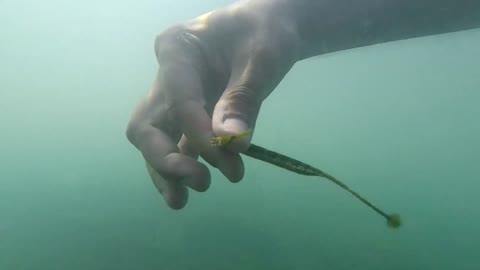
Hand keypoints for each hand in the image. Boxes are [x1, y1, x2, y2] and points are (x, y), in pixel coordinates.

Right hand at [126, 2, 299, 208]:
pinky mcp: (187, 114)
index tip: (227, 160)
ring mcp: (173, 97)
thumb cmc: (265, 32)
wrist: (268, 28)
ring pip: (156, 140)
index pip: (179, 100)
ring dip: (166, 171)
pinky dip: (182, 166)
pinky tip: (190, 188)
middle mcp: (167, 76)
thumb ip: (244, 98)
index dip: (198, 135)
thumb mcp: (262, 58)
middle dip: (165, 159)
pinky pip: (177, 143)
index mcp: (178, 49)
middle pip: (147, 125)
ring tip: (181, 201)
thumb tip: (232, 143)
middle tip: (199, 182)